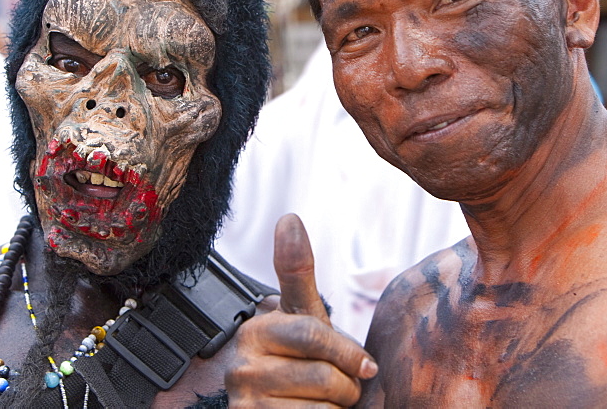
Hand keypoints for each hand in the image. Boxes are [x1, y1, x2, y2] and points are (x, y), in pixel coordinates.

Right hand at [226, 214, 377, 406]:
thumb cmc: (305, 363)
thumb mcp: (305, 317)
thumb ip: (297, 271)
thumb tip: (288, 217)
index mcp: (255, 331)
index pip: (313, 335)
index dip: (348, 353)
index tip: (365, 366)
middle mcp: (240, 367)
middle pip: (322, 374)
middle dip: (346, 384)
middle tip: (343, 388)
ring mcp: (244, 402)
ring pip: (320, 405)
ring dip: (337, 408)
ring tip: (327, 404)